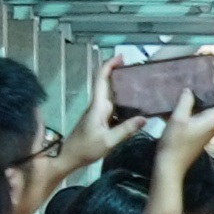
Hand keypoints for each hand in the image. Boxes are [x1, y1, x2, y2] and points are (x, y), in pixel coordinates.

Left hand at [60, 57, 148, 173]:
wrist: (69, 157)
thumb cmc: (86, 148)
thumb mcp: (108, 141)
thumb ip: (126, 130)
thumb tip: (145, 118)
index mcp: (98, 106)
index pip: (101, 79)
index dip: (109, 65)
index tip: (122, 57)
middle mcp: (98, 105)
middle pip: (107, 83)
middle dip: (118, 72)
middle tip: (137, 69)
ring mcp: (99, 112)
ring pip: (111, 94)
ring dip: (122, 86)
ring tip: (141, 83)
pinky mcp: (101, 119)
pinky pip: (114, 105)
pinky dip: (124, 100)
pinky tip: (136, 104)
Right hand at [155, 88, 213, 178]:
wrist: (169, 165)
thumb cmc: (175, 142)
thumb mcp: (178, 119)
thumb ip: (185, 102)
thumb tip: (189, 91)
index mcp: (212, 121)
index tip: (210, 83)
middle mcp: (212, 125)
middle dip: (206, 93)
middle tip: (193, 83)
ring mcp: (204, 131)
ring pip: (204, 111)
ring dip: (195, 101)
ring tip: (182, 91)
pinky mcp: (195, 135)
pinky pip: (195, 118)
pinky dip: (188, 110)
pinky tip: (174, 105)